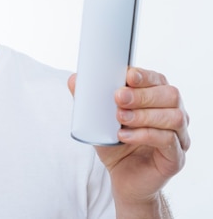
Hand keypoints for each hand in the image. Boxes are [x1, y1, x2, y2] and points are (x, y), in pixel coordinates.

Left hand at [68, 68, 189, 208]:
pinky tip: (124, 136)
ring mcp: (179, 137)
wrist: (122, 177)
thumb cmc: (115, 144)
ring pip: (173, 117)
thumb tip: (73, 79)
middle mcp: (174, 114)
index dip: (144, 75)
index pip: (158, 79)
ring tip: (120, 118)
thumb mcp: (98, 120)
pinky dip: (144, 135)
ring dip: (144, 115)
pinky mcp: (175, 158)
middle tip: (118, 98)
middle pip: (170, 95)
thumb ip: (88, 100)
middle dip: (143, 94)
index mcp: (158, 99)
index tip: (127, 75)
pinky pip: (168, 141)